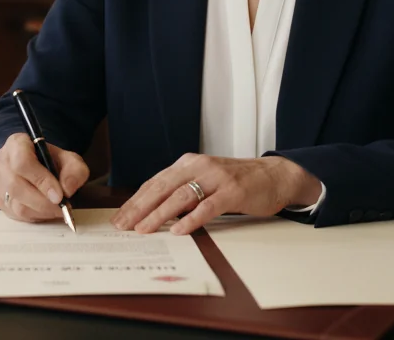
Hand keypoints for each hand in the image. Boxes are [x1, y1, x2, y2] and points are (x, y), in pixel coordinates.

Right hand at [0, 133, 89, 222]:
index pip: (22, 162)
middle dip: (43, 202)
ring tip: (57, 210)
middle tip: (62, 207)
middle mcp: (2, 161)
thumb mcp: (69, 159)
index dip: (41, 180)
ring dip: (41, 211)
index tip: (59, 195)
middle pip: (16, 186)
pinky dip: (35, 217)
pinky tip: (46, 211)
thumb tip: (67, 189)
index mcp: (17, 144)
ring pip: (16, 204)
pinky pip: (16, 215)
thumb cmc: (51, 161)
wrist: (38, 165)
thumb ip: (74, 171)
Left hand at [111, 154, 320, 235]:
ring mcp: (216, 178)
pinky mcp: (233, 191)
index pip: (155, 182)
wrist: (274, 175)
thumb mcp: (205, 180)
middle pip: (162, 187)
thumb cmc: (236, 181)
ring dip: (159, 214)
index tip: (119, 217)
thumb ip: (182, 191)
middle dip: (139, 207)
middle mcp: (199, 166)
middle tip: (123, 225)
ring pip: (181, 196)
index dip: (135, 200)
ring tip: (144, 229)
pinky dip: (191, 219)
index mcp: (188, 163)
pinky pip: (208, 206)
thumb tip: (153, 211)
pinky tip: (178, 230)